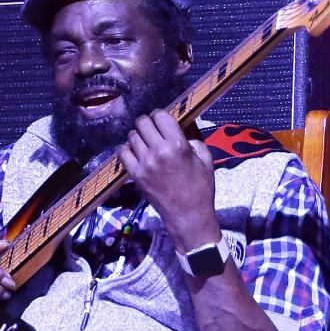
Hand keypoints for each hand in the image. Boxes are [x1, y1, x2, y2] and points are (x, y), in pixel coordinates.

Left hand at [118, 111, 220, 252]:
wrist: (188, 215)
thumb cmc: (200, 188)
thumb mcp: (206, 160)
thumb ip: (194, 142)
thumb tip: (180, 134)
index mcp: (178, 145)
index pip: (160, 115)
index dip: (160, 116)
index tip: (162, 122)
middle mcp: (159, 151)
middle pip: (142, 122)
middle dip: (148, 123)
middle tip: (153, 131)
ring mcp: (144, 163)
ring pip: (132, 136)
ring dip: (138, 136)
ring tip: (145, 144)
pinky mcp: (135, 175)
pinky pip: (123, 153)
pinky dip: (128, 150)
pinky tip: (136, 154)